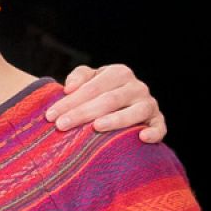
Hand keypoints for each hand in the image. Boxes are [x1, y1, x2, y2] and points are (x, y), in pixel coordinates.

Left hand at [48, 64, 164, 142]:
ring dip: (116, 120)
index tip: (50, 115)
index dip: (70, 102)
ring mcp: (149, 104)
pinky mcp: (157, 120)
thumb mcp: (88, 80)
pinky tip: (142, 137)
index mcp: (118, 73)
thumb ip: (78, 77)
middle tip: (62, 125)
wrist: (122, 105)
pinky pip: (159, 126)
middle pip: (109, 100)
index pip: (91, 88)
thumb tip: (69, 87)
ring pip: (135, 112)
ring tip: (96, 127)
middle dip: (83, 113)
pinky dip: (154, 132)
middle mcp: (136, 87)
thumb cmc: (98, 93)